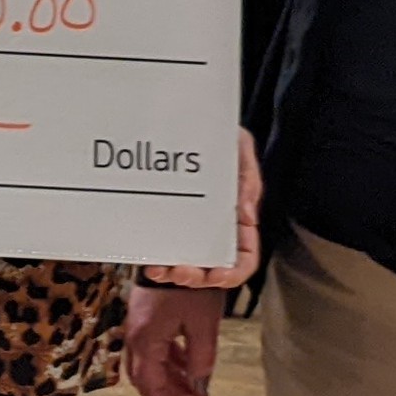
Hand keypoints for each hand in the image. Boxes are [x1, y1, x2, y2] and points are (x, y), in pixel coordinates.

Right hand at [123, 279, 225, 395]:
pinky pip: (156, 350)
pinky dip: (171, 364)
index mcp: (147, 342)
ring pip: (152, 367)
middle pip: (148, 380)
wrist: (172, 251)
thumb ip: (201, 358)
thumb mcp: (203, 324)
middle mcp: (136, 339)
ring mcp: (139, 329)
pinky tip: (187, 368)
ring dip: (172, 383)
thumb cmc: (188, 286)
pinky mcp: (146, 319)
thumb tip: (199, 384)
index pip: (154, 387)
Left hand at [142, 129, 261, 291]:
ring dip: (172, 274)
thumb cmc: (217, 133)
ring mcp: (187, 229)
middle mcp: (213, 230)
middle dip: (195, 278)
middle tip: (178, 272)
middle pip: (211, 269)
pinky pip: (160, 250)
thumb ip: (249, 178)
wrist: (181, 118)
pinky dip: (154, 259)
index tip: (216, 274)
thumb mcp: (239, 146)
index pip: (243, 257)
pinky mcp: (163, 224)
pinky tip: (146, 259)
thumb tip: (246, 216)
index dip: (233, 272)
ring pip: (184, 265)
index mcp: (237, 219)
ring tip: (158, 269)